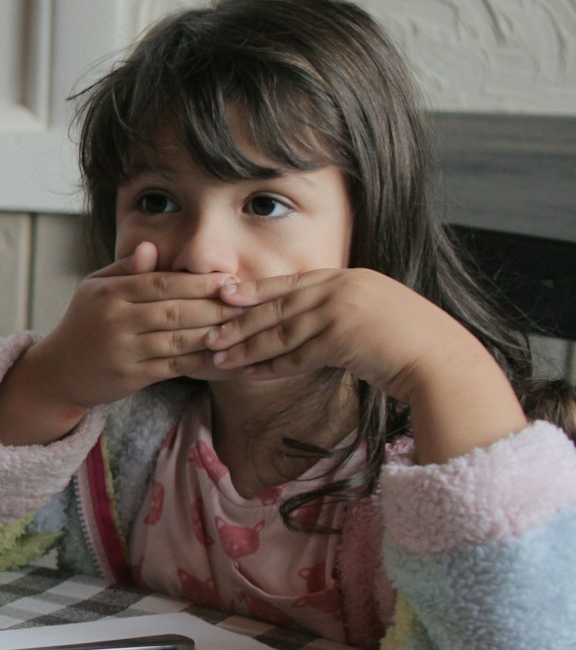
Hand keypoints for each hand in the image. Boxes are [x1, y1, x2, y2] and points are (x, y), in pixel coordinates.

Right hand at [0, 243, 237, 443]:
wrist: (58, 372)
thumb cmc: (84, 324)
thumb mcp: (95, 289)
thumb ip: (126, 269)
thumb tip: (151, 247)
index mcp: (108, 293)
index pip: (162, 283)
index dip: (200, 282)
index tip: (231, 281)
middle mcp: (115, 320)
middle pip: (176, 310)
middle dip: (217, 307)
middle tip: (249, 303)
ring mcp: (123, 350)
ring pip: (180, 339)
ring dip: (216, 333)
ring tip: (244, 327)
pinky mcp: (132, 377)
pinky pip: (176, 366)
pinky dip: (203, 360)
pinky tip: (224, 353)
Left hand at [205, 268, 475, 398]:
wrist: (444, 362)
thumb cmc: (411, 344)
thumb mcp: (374, 314)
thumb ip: (341, 309)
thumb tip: (310, 321)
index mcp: (348, 277)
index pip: (290, 283)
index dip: (254, 290)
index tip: (222, 295)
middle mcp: (341, 288)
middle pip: (277, 304)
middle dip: (237, 319)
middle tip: (205, 331)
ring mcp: (341, 311)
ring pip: (279, 331)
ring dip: (244, 345)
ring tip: (216, 355)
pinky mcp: (342, 338)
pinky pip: (294, 354)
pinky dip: (267, 365)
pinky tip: (246, 372)